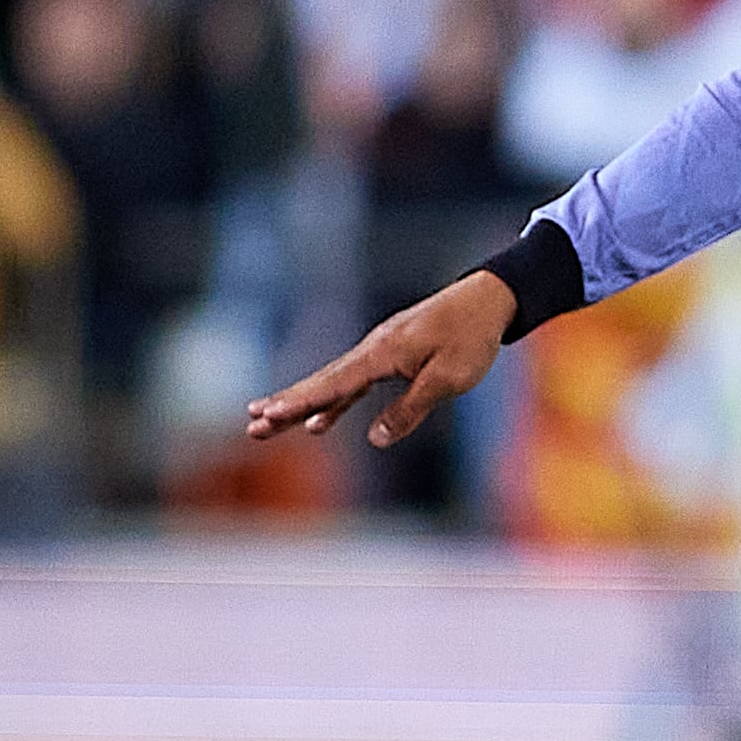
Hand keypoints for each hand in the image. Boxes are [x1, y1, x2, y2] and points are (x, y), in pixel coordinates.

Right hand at [244, 271, 517, 449]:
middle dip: (286, 405)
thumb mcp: (449, 379)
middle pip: (322, 383)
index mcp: (382, 354)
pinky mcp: (389, 355)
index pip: (334, 384)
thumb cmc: (471, 338)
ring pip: (332, 383)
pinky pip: (353, 383)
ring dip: (302, 404)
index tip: (268, 414)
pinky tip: (320, 422)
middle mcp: (372, 350)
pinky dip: (334, 402)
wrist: (488, 301)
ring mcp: (378, 352)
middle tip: (252, 424)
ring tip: (268, 423)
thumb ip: (410, 409)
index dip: (300, 403)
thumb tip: (375, 439)